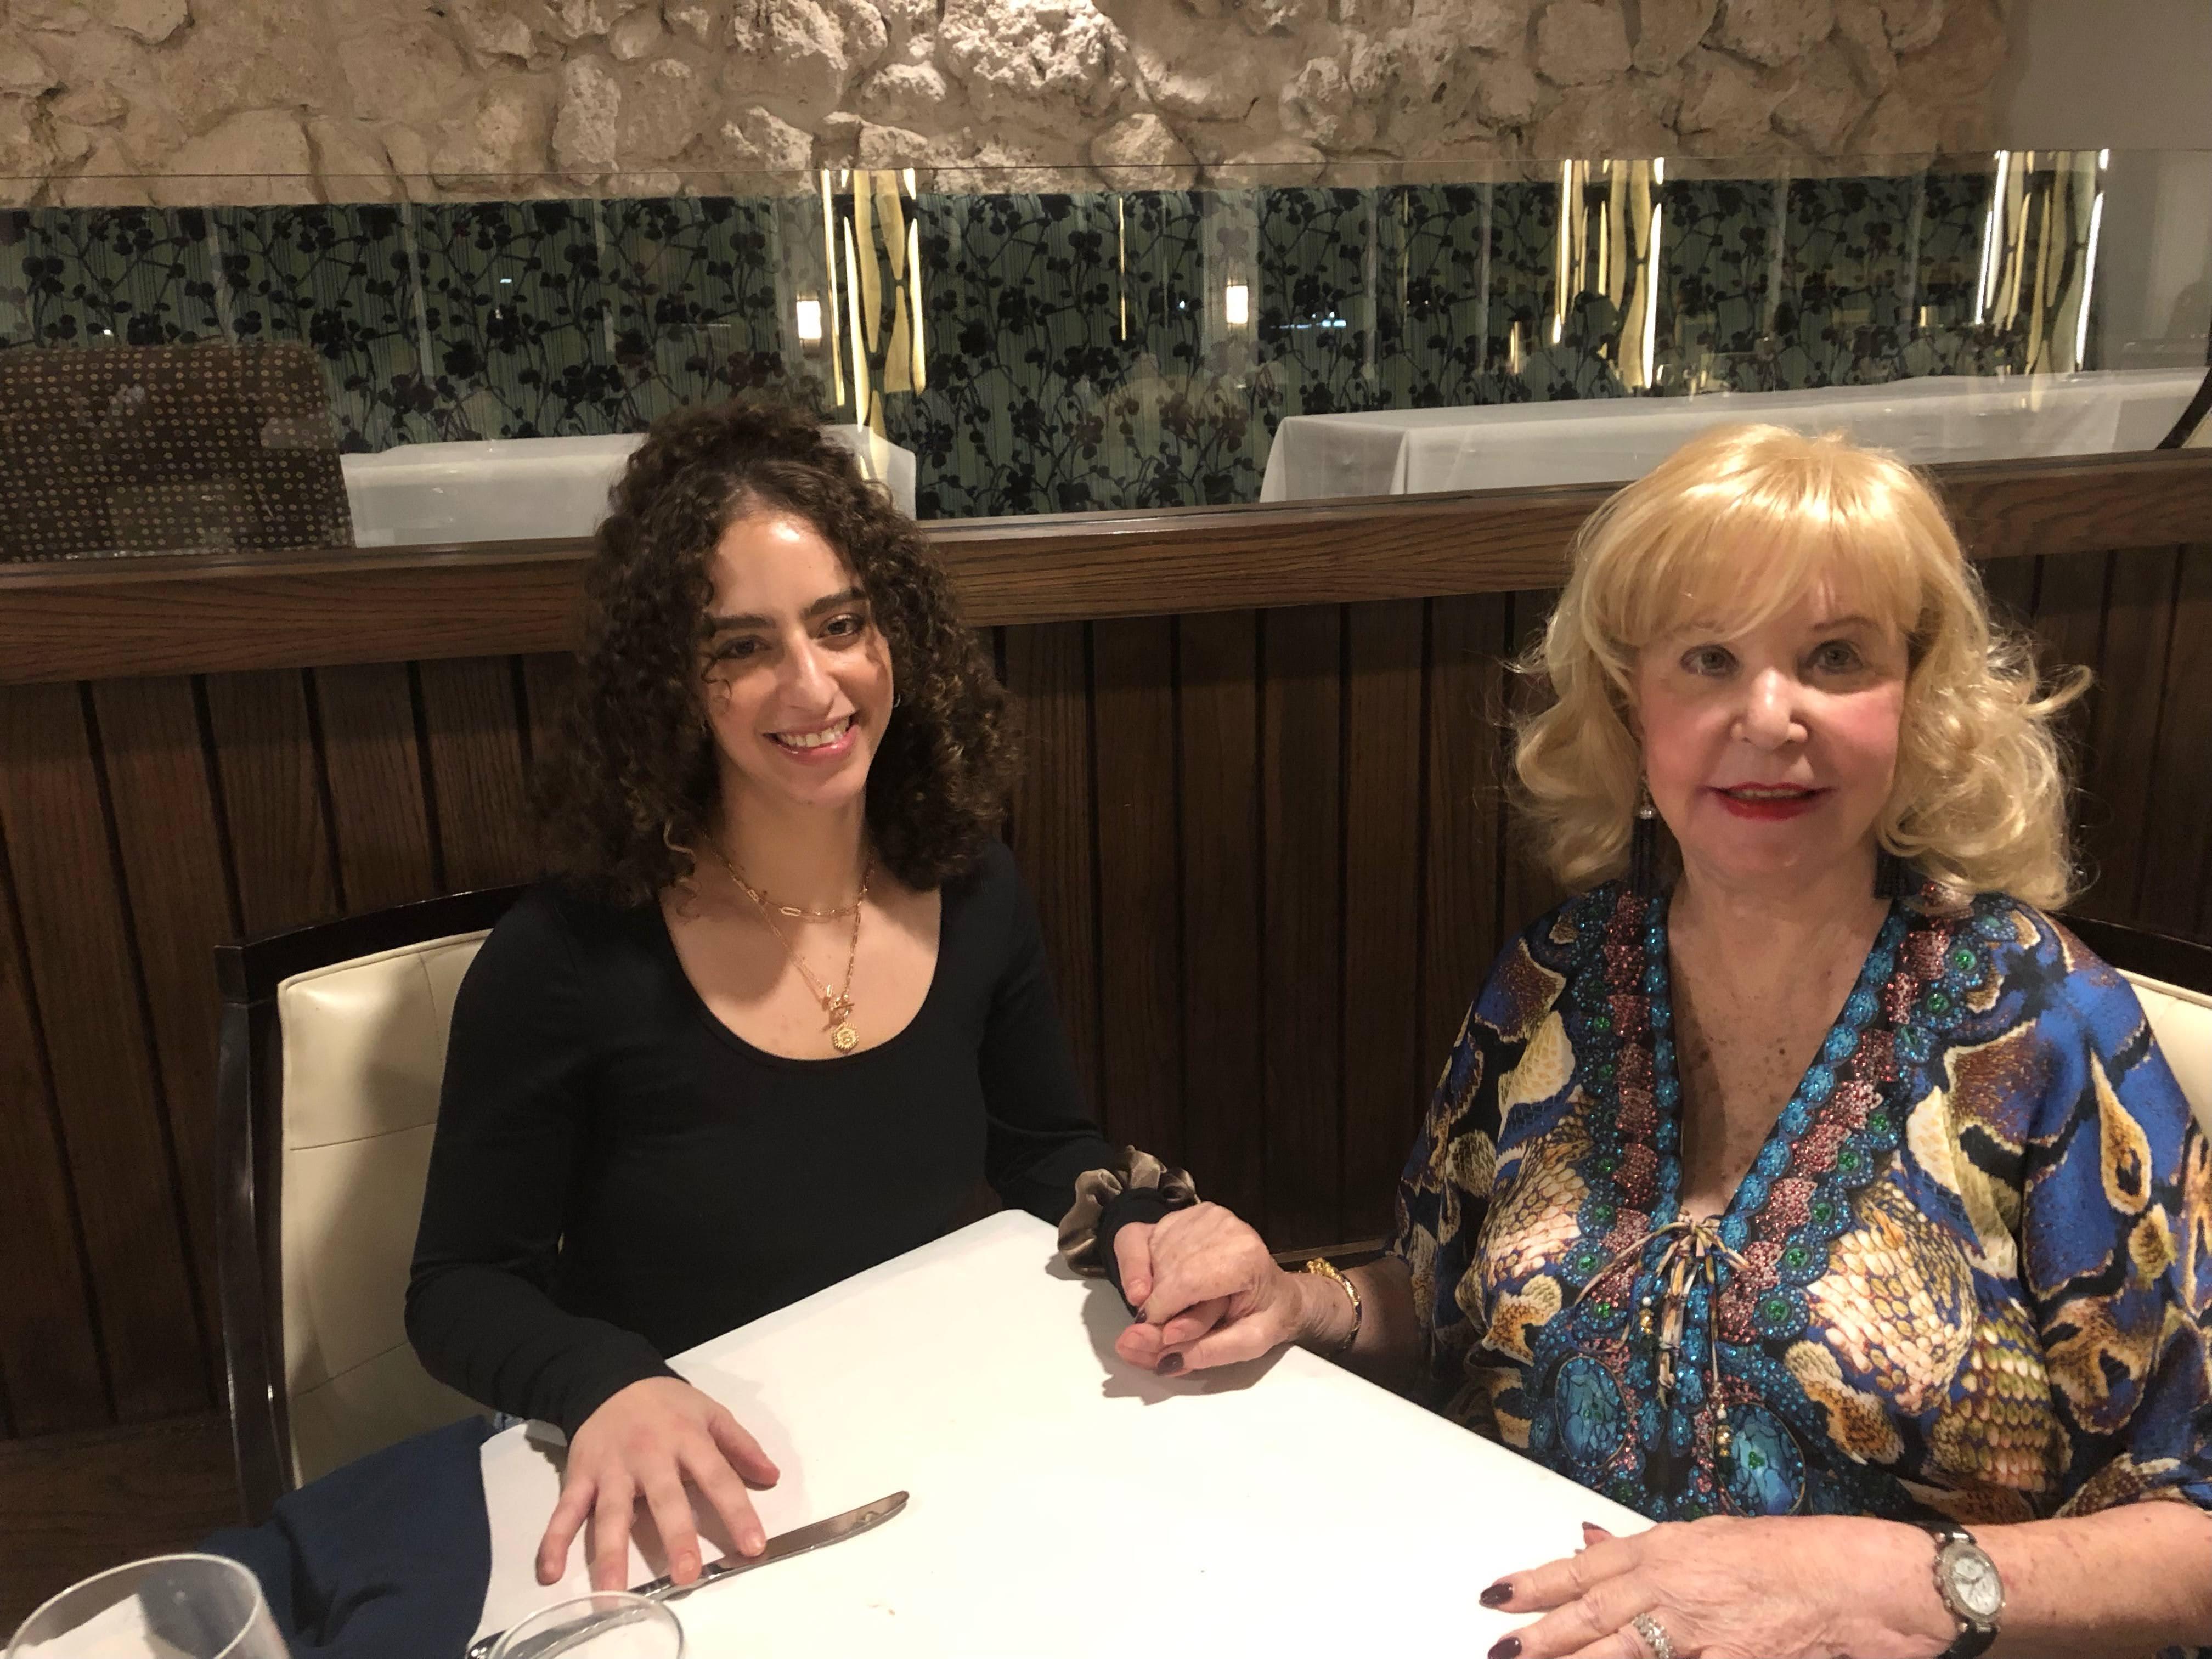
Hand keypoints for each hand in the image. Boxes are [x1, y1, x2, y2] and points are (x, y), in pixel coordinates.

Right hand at [538, 1377, 781, 1590]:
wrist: (610, 1376)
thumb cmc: (668, 1404)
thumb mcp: (711, 1412)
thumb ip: (741, 1445)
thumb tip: (772, 1477)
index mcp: (687, 1439)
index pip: (718, 1477)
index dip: (737, 1511)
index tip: (754, 1546)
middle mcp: (649, 1456)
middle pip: (664, 1499)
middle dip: (676, 1537)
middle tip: (687, 1575)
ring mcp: (611, 1468)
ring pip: (611, 1514)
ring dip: (610, 1553)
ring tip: (614, 1592)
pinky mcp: (579, 1476)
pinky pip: (565, 1511)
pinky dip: (553, 1540)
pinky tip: (549, 1572)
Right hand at [1108, 1203, 1338, 1374]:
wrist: (1278, 1292)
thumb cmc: (1267, 1316)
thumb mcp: (1250, 1344)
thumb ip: (1209, 1353)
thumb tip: (1163, 1359)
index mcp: (1245, 1256)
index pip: (1186, 1281)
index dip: (1161, 1311)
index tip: (1158, 1337)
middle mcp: (1221, 1225)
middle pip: (1165, 1269)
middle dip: (1154, 1306)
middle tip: (1163, 1331)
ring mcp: (1199, 1215)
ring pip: (1149, 1254)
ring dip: (1149, 1288)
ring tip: (1175, 1306)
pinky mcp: (1181, 1215)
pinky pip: (1136, 1239)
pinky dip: (1137, 1267)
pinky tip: (1156, 1284)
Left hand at [1479, 1515, 1955, 1658]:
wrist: (1881, 1587)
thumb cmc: (1812, 1560)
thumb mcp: (1720, 1541)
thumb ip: (1652, 1551)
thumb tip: (1588, 1541)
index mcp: (1672, 1551)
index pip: (1586, 1570)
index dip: (1537, 1584)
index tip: (1497, 1597)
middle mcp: (1678, 1589)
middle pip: (1592, 1620)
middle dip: (1540, 1639)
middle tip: (1498, 1649)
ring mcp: (1702, 1636)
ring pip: (1621, 1656)